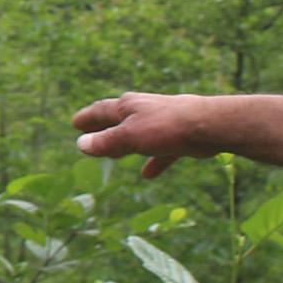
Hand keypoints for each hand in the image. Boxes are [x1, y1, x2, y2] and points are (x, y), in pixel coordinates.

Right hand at [71, 92, 223, 179]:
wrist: (208, 126)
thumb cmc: (165, 128)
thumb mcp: (129, 136)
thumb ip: (106, 142)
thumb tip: (81, 145)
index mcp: (128, 107)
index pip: (101, 110)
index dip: (88, 118)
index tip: (75, 123)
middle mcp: (143, 110)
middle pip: (119, 119)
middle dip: (104, 128)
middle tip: (89, 134)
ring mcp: (162, 123)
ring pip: (138, 134)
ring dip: (126, 144)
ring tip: (115, 155)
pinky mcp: (178, 137)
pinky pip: (160, 151)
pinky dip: (152, 161)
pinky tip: (147, 175)